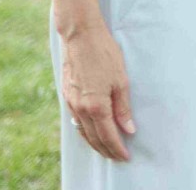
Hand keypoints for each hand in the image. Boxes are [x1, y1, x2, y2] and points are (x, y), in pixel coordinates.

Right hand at [58, 22, 135, 161]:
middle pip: (94, 138)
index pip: (108, 136)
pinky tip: (91, 131)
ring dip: (95, 143)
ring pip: (83, 131)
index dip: (117, 149)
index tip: (126, 157)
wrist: (80, 36)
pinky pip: (75, 121)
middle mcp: (80, 109)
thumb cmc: (104, 54)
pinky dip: (84, 131)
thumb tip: (129, 130)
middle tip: (117, 158)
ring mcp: (71, 103)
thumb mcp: (121, 81)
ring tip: (106, 149)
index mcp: (96, 106)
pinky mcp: (66, 95)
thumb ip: (123, 108)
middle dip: (106, 150)